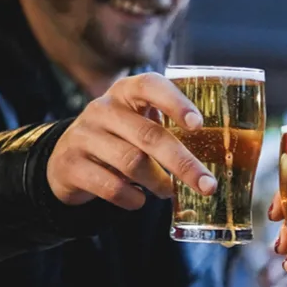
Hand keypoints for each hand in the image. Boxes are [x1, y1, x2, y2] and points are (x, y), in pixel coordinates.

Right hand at [47, 72, 215, 208]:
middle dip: (184, 164)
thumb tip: (220, 158)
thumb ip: (170, 130)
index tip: (198, 124)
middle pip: (149, 136)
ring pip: (132, 163)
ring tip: (167, 191)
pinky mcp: (71, 164)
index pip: (150, 86)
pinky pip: (111, 186)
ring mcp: (84, 135)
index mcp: (126, 92)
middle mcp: (103, 109)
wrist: (67, 159)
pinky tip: (138, 200)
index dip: (175, 103)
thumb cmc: (120, 140)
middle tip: (207, 185)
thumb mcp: (140, 124)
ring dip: (158, 183)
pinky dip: (132, 199)